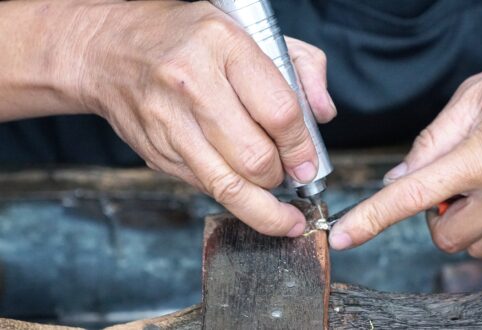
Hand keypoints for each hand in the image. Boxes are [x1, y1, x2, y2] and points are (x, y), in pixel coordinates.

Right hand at [70, 1, 334, 235]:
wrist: (111, 50)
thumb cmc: (189, 39)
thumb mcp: (252, 32)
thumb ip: (302, 67)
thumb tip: (324, 114)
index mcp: (223, 45)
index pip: (279, 112)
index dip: (302, 148)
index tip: (311, 164)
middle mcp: (192, 84)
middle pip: (255, 158)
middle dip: (283, 177)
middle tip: (293, 176)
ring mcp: (168, 122)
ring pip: (229, 186)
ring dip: (263, 206)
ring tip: (282, 213)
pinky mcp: (156, 152)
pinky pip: (205, 188)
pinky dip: (233, 197)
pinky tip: (247, 192)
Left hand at [329, 22, 481, 255]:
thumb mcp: (475, 94)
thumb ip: (432, 141)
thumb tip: (399, 177)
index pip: (413, 198)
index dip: (371, 219)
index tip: (344, 236)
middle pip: (442, 236)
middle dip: (430, 214)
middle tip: (445, 178)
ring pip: (473, 245)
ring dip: (460, 222)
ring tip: (476, 181)